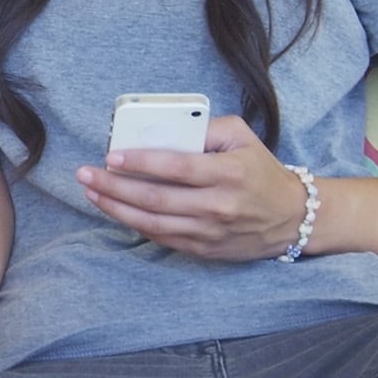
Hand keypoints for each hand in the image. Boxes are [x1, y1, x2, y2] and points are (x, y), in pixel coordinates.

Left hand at [76, 114, 307, 261]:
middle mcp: (218, 206)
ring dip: (116, 208)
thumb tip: (167, 127)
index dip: (140, 162)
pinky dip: (134, 224)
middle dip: (114, 186)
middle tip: (85, 174)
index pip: (176, 167)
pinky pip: (162, 238)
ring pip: (153, 222)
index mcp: (228, 174)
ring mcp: (210, 232)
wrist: (293, 218)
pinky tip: (114, 210)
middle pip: (156, 198)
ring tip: (90, 192)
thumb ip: (206, 128)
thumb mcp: (243, 138)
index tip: (111, 156)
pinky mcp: (205, 250)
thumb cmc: (261, 171)